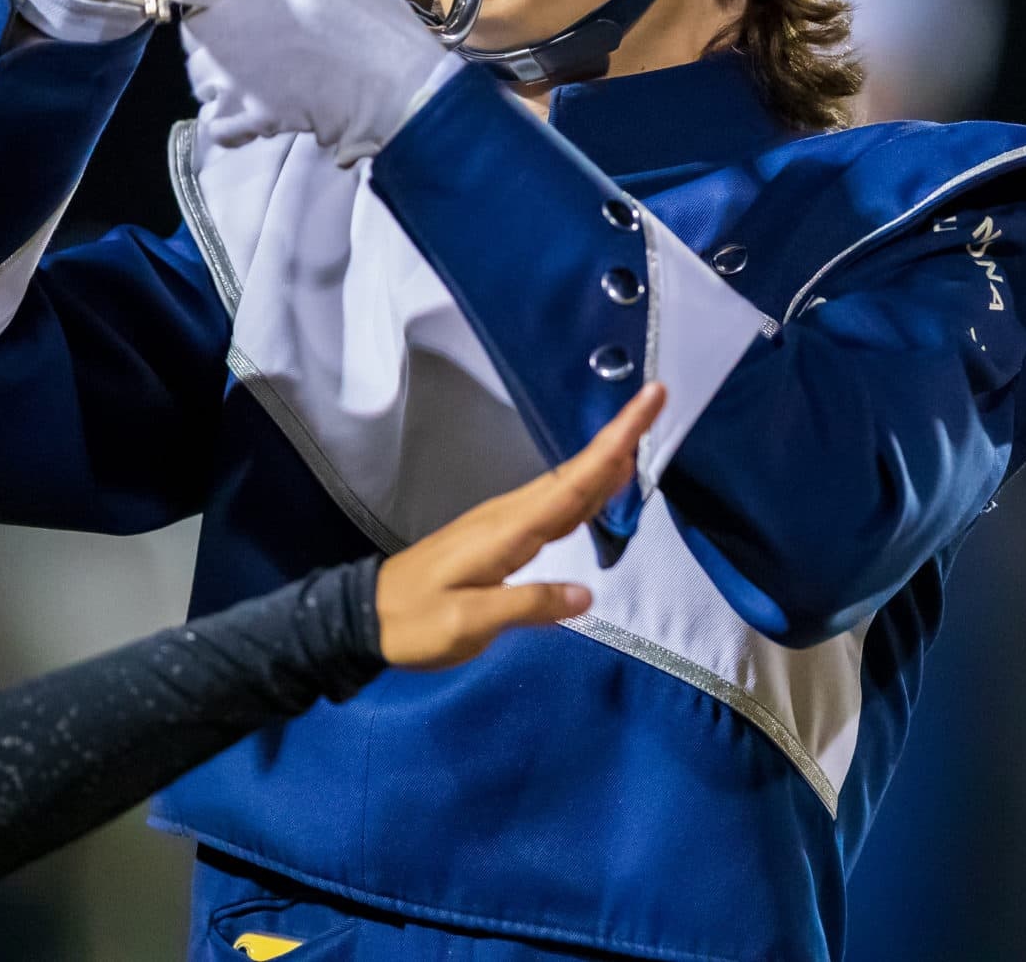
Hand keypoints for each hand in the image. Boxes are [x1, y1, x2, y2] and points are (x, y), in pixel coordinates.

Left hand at [172, 0, 462, 164]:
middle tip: (244, 21)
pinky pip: (221, 121)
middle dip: (212, 19)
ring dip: (219, 70)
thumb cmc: (378, 23)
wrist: (398, 88)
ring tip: (249, 71)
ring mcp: (232, 66)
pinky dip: (231, 120)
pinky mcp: (246, 112)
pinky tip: (249, 112)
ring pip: (200, 69)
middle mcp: (232, 8)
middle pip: (193, 12)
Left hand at [376, 384, 665, 667]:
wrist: (368, 617)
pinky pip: (555, 504)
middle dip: (619, 436)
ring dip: (605, 460)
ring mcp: (504, 522)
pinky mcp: (501, 535)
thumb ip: (528, 606)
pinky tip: (602, 487)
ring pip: (566, 485)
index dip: (615, 444)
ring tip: (642, 437)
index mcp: (508, 531)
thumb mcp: (468, 624)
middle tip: (658, 401)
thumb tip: (586, 594)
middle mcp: (510, 516)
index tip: (647, 402)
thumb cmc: (416, 622)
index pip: (574, 484)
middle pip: (576, 472)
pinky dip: (585, 488)